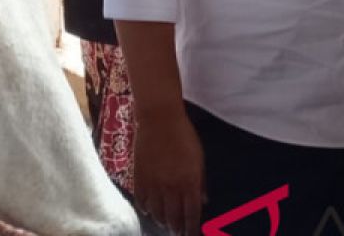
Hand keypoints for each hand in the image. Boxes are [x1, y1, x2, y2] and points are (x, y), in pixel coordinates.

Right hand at [133, 109, 205, 235]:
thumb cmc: (184, 135)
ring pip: (157, 213)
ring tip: (165, 224)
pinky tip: (149, 211)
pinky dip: (146, 209)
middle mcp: (171, 187)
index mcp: (189, 182)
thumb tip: (204, 201)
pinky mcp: (139, 178)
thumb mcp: (199, 157)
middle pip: (173, 218)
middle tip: (178, 232)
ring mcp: (153, 184)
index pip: (191, 214)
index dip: (192, 228)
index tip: (192, 234)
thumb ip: (201, 181)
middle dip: (177, 228)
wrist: (159, 119)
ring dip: (162, 221)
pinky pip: (142, 202)